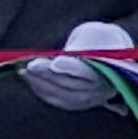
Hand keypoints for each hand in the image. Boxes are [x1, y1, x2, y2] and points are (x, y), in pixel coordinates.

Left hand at [15, 19, 136, 112]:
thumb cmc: (100, 41)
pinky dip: (41, 90)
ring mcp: (92, 99)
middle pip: (73, 84)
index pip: (91, 70)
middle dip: (49, 75)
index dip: (72, 67)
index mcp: (113, 68)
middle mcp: (104, 88)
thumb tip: (67, 55)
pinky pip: (57, 100)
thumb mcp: (96, 34)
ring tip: (24, 70)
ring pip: (62, 95)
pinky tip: (29, 79)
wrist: (110, 57)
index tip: (55, 62)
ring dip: (40, 83)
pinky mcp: (78, 104)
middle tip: (31, 65)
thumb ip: (84, 43)